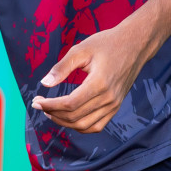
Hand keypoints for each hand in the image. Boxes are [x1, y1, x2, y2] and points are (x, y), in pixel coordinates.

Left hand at [30, 18, 156, 132]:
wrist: (135, 44)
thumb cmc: (107, 43)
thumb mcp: (81, 49)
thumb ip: (62, 68)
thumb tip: (44, 83)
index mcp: (99, 83)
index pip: (69, 104)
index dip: (50, 105)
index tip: (36, 101)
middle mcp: (108, 98)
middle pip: (75, 117)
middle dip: (53, 113)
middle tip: (39, 104)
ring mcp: (114, 104)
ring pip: (85, 126)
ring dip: (64, 123)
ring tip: (50, 112)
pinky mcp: (116, 106)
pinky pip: (97, 126)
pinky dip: (80, 126)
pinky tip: (68, 118)